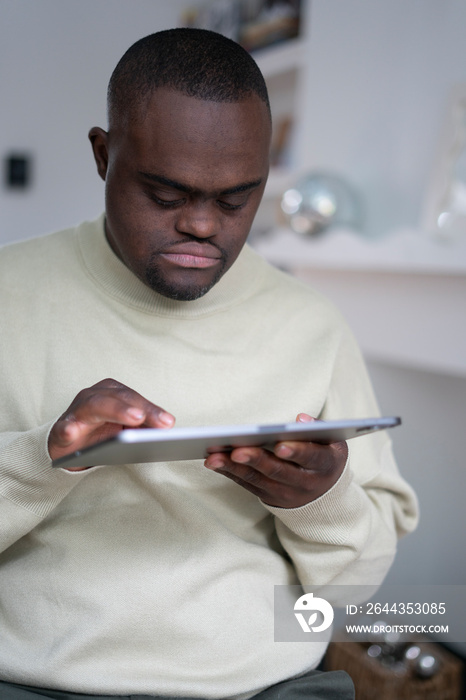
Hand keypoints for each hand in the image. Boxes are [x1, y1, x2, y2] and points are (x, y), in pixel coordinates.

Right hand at [48, 378, 174, 468]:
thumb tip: (166, 429)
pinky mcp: (60, 430)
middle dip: (137, 408)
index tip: (168, 423)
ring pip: (94, 405)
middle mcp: (93, 397)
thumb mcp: (124, 430)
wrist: (68, 449)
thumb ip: (143, 427)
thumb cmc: (100, 435)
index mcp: (112, 393)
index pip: (134, 398)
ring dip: (114, 410)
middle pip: (117, 398)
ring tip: (134, 418)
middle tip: (151, 419)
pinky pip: (63, 428)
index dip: (151, 409)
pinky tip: (72, 432)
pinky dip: (67, 429)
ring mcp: (75, 412)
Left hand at [204, 414, 347, 507]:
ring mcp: (284, 492)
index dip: (297, 451)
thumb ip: (319, 428)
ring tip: (214, 456)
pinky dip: (229, 472)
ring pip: (257, 479)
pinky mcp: (267, 496)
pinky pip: (246, 484)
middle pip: (278, 471)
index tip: (280, 445)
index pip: (312, 457)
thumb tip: (300, 419)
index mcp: (325, 464)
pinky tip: (213, 461)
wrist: (323, 497)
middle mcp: (305, 482)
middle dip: (256, 460)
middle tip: (237, 451)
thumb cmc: (325, 458)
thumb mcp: (333, 443)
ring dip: (234, 468)